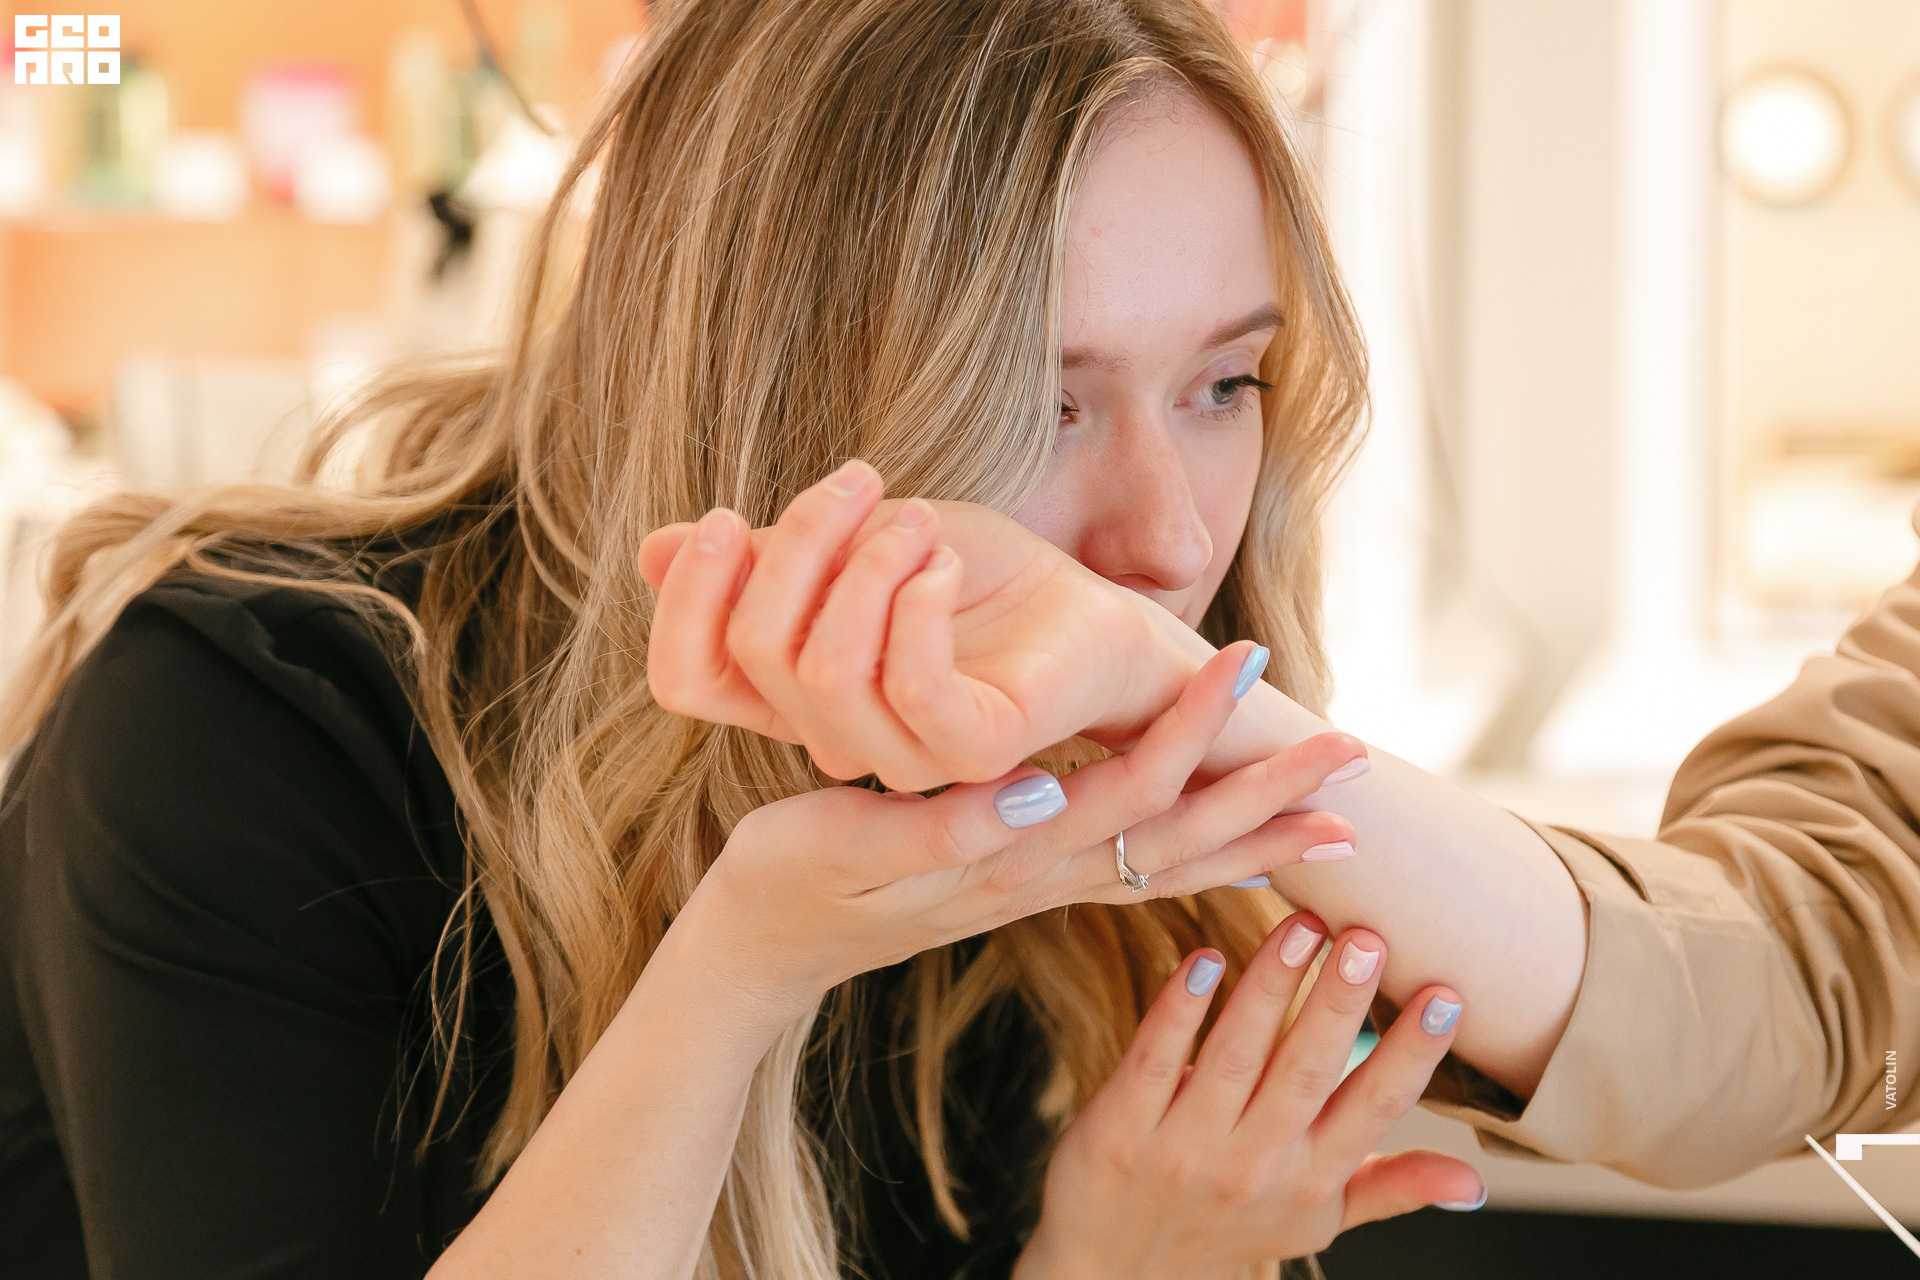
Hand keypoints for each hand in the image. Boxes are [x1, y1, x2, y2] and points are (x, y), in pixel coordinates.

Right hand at [639, 459, 1238, 791]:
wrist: (1088, 613)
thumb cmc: (972, 578)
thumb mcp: (852, 547)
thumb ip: (764, 560)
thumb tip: (654, 549)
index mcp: (794, 696)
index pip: (685, 680)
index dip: (686, 599)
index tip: (726, 515)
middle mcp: (836, 737)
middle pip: (753, 649)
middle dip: (797, 540)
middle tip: (862, 480)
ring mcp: (904, 754)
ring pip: (824, 669)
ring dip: (867, 563)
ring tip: (921, 523)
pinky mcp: (976, 749)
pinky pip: (910, 683)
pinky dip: (919, 600)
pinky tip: (949, 566)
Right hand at [678, 639, 1364, 1022]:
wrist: (760, 951)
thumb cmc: (788, 885)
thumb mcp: (844, 850)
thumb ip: (944, 829)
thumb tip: (1039, 792)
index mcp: (1007, 855)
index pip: (1129, 788)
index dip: (1194, 726)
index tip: (1251, 665)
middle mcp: (1040, 877)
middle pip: (1181, 838)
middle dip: (1268, 795)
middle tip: (1355, 754)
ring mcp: (1036, 890)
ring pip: (1170, 867)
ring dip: (1254, 837)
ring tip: (1332, 820)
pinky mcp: (1021, 889)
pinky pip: (1134, 879)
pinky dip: (1200, 866)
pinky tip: (1232, 854)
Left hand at [1014, 916, 1482, 1279]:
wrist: (1116, 1274)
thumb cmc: (1226, 1229)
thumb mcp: (1315, 1217)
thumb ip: (1390, 1186)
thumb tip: (1473, 1183)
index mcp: (1310, 1177)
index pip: (1374, 1108)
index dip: (1412, 1055)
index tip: (1444, 996)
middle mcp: (1254, 1163)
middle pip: (1306, 1072)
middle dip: (1338, 1004)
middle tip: (1367, 937)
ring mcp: (1184, 1146)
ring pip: (1235, 1054)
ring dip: (1269, 986)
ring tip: (1301, 926)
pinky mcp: (1121, 1127)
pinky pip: (1154, 1059)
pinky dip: (1178, 1010)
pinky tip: (1204, 960)